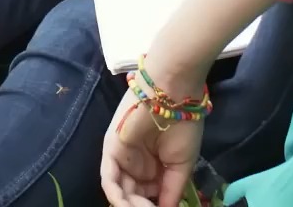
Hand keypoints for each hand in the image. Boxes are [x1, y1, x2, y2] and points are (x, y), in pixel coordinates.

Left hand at [102, 88, 204, 206]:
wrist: (173, 96)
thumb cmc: (182, 127)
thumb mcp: (181, 166)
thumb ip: (171, 191)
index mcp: (153, 169)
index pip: (149, 197)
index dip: (155, 206)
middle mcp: (136, 166)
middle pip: (133, 196)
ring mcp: (122, 159)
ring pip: (121, 192)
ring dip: (130, 204)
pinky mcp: (110, 151)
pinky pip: (109, 179)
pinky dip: (116, 194)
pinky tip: (126, 204)